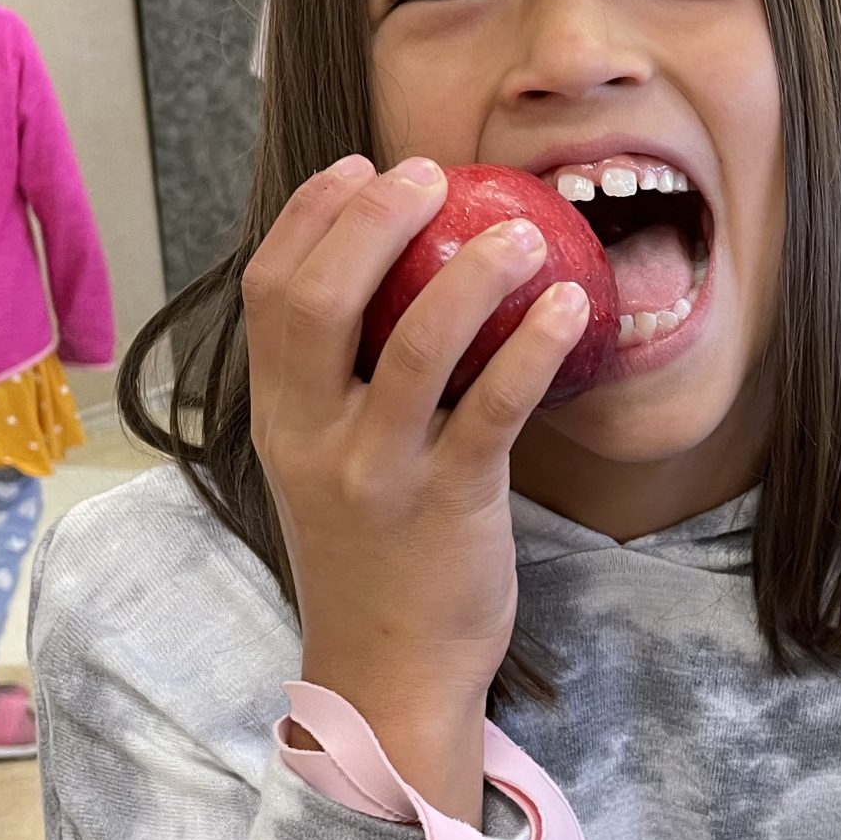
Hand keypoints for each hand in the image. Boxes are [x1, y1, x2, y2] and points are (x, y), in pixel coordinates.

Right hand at [239, 154, 592, 817]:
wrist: (389, 673)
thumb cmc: (375, 559)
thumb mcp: (327, 466)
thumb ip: (340, 387)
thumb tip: (400, 286)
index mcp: (278, 418)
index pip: (269, 291)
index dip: (310, 216)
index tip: (357, 166)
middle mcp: (314, 438)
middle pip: (319, 299)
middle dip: (374, 220)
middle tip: (431, 176)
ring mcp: (379, 472)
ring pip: (414, 344)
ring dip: (472, 272)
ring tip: (523, 231)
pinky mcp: (451, 503)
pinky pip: (495, 406)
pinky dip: (534, 346)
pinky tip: (572, 306)